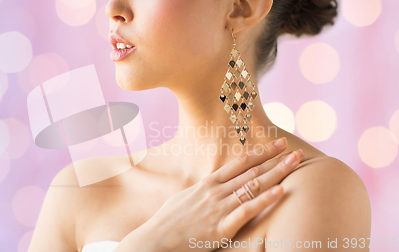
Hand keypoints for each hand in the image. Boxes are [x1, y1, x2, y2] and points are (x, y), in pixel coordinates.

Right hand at [139, 137, 304, 251]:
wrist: (157, 240)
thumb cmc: (168, 221)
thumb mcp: (184, 198)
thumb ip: (201, 191)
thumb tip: (210, 185)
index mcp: (207, 184)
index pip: (239, 163)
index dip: (260, 152)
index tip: (276, 144)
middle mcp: (216, 192)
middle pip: (251, 171)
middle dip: (274, 159)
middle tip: (294, 149)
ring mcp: (219, 208)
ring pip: (253, 186)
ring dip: (277, 172)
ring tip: (295, 163)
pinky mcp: (222, 227)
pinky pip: (247, 210)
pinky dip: (265, 200)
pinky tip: (280, 191)